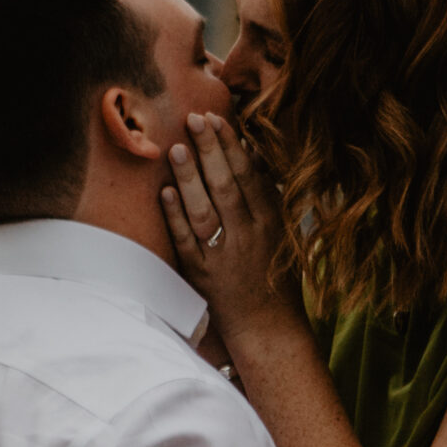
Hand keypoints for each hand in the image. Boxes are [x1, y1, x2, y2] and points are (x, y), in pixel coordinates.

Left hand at [161, 113, 304, 346]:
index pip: (250, 176)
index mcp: (271, 223)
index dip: (231, 146)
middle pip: (228, 185)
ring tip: (176, 148)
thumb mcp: (282, 236)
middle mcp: (249, 236)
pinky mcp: (203, 275)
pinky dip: (175, 216)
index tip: (216, 118)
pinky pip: (187, 241)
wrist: (269, 328)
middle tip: (193, 118)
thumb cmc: (275, 278)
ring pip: (206, 210)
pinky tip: (165, 192)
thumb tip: (254, 159)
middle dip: (210, 150)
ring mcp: (224, 256)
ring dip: (190, 178)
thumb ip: (268, 200)